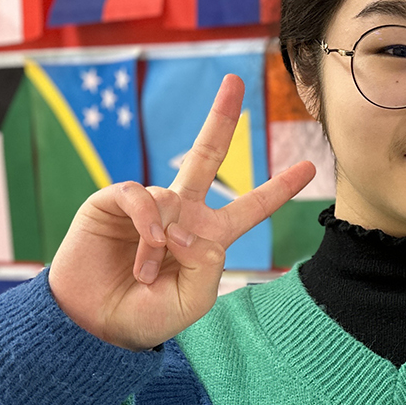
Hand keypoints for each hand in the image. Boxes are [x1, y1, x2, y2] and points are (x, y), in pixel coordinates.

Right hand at [47, 75, 316, 350]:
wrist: (95, 325)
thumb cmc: (147, 316)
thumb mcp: (194, 299)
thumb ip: (206, 264)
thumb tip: (186, 227)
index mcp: (208, 238)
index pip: (250, 208)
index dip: (277, 189)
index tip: (310, 168)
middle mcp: (180, 214)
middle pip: (205, 155)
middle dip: (221, 118)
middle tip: (235, 79)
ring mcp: (148, 206)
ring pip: (170, 197)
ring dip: (162, 242)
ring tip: (147, 274)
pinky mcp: (112, 203)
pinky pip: (140, 195)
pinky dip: (147, 224)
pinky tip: (144, 251)